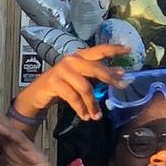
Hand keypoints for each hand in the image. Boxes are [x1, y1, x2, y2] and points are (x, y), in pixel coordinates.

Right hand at [12, 43, 129, 125]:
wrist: (37, 94)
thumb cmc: (63, 85)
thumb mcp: (82, 78)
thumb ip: (98, 74)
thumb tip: (121, 72)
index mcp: (80, 56)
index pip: (99, 50)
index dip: (114, 49)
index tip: (129, 50)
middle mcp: (71, 60)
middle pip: (95, 68)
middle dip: (110, 78)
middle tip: (123, 86)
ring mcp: (62, 70)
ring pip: (85, 88)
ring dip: (93, 104)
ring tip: (97, 116)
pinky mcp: (54, 82)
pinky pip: (73, 98)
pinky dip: (81, 109)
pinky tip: (86, 116)